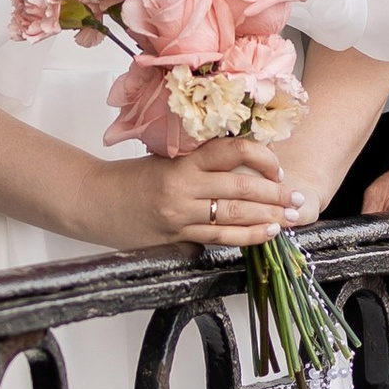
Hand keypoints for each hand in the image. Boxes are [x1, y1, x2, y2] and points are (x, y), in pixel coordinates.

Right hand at [94, 138, 308, 253]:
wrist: (92, 202)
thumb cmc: (128, 179)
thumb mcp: (164, 160)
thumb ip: (199, 163)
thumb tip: (243, 165)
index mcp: (181, 161)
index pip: (231, 151)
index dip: (261, 157)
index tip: (278, 166)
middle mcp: (182, 187)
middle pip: (240, 186)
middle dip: (275, 192)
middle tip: (296, 197)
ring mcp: (180, 215)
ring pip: (234, 214)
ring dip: (268, 216)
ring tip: (289, 216)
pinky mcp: (177, 238)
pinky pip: (219, 238)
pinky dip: (248, 236)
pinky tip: (267, 234)